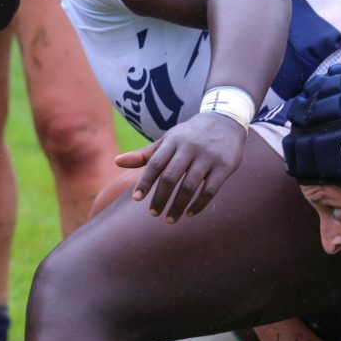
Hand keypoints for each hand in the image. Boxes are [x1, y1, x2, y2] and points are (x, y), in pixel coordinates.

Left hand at [116, 111, 247, 221]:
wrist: (225, 121)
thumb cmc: (188, 136)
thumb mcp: (167, 140)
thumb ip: (144, 154)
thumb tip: (116, 161)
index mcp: (172, 141)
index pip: (155, 163)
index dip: (145, 182)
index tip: (137, 199)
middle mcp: (189, 148)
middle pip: (171, 177)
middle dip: (160, 197)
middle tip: (153, 213)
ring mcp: (208, 157)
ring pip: (190, 186)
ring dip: (178, 205)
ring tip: (170, 219)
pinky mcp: (225, 166)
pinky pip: (210, 190)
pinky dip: (199, 204)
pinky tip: (190, 213)